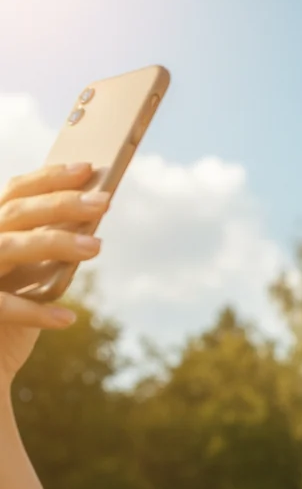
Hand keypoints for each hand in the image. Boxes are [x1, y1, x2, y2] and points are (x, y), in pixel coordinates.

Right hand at [0, 163, 109, 391]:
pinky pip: (3, 306)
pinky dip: (35, 312)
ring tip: (97, 246)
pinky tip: (67, 319)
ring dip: (54, 244)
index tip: (88, 168)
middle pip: (16, 213)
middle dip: (61, 204)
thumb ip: (52, 250)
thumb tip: (93, 220)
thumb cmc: (14, 312)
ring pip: (9, 249)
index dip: (49, 178)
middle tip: (104, 201)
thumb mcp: (34, 276)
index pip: (16, 192)